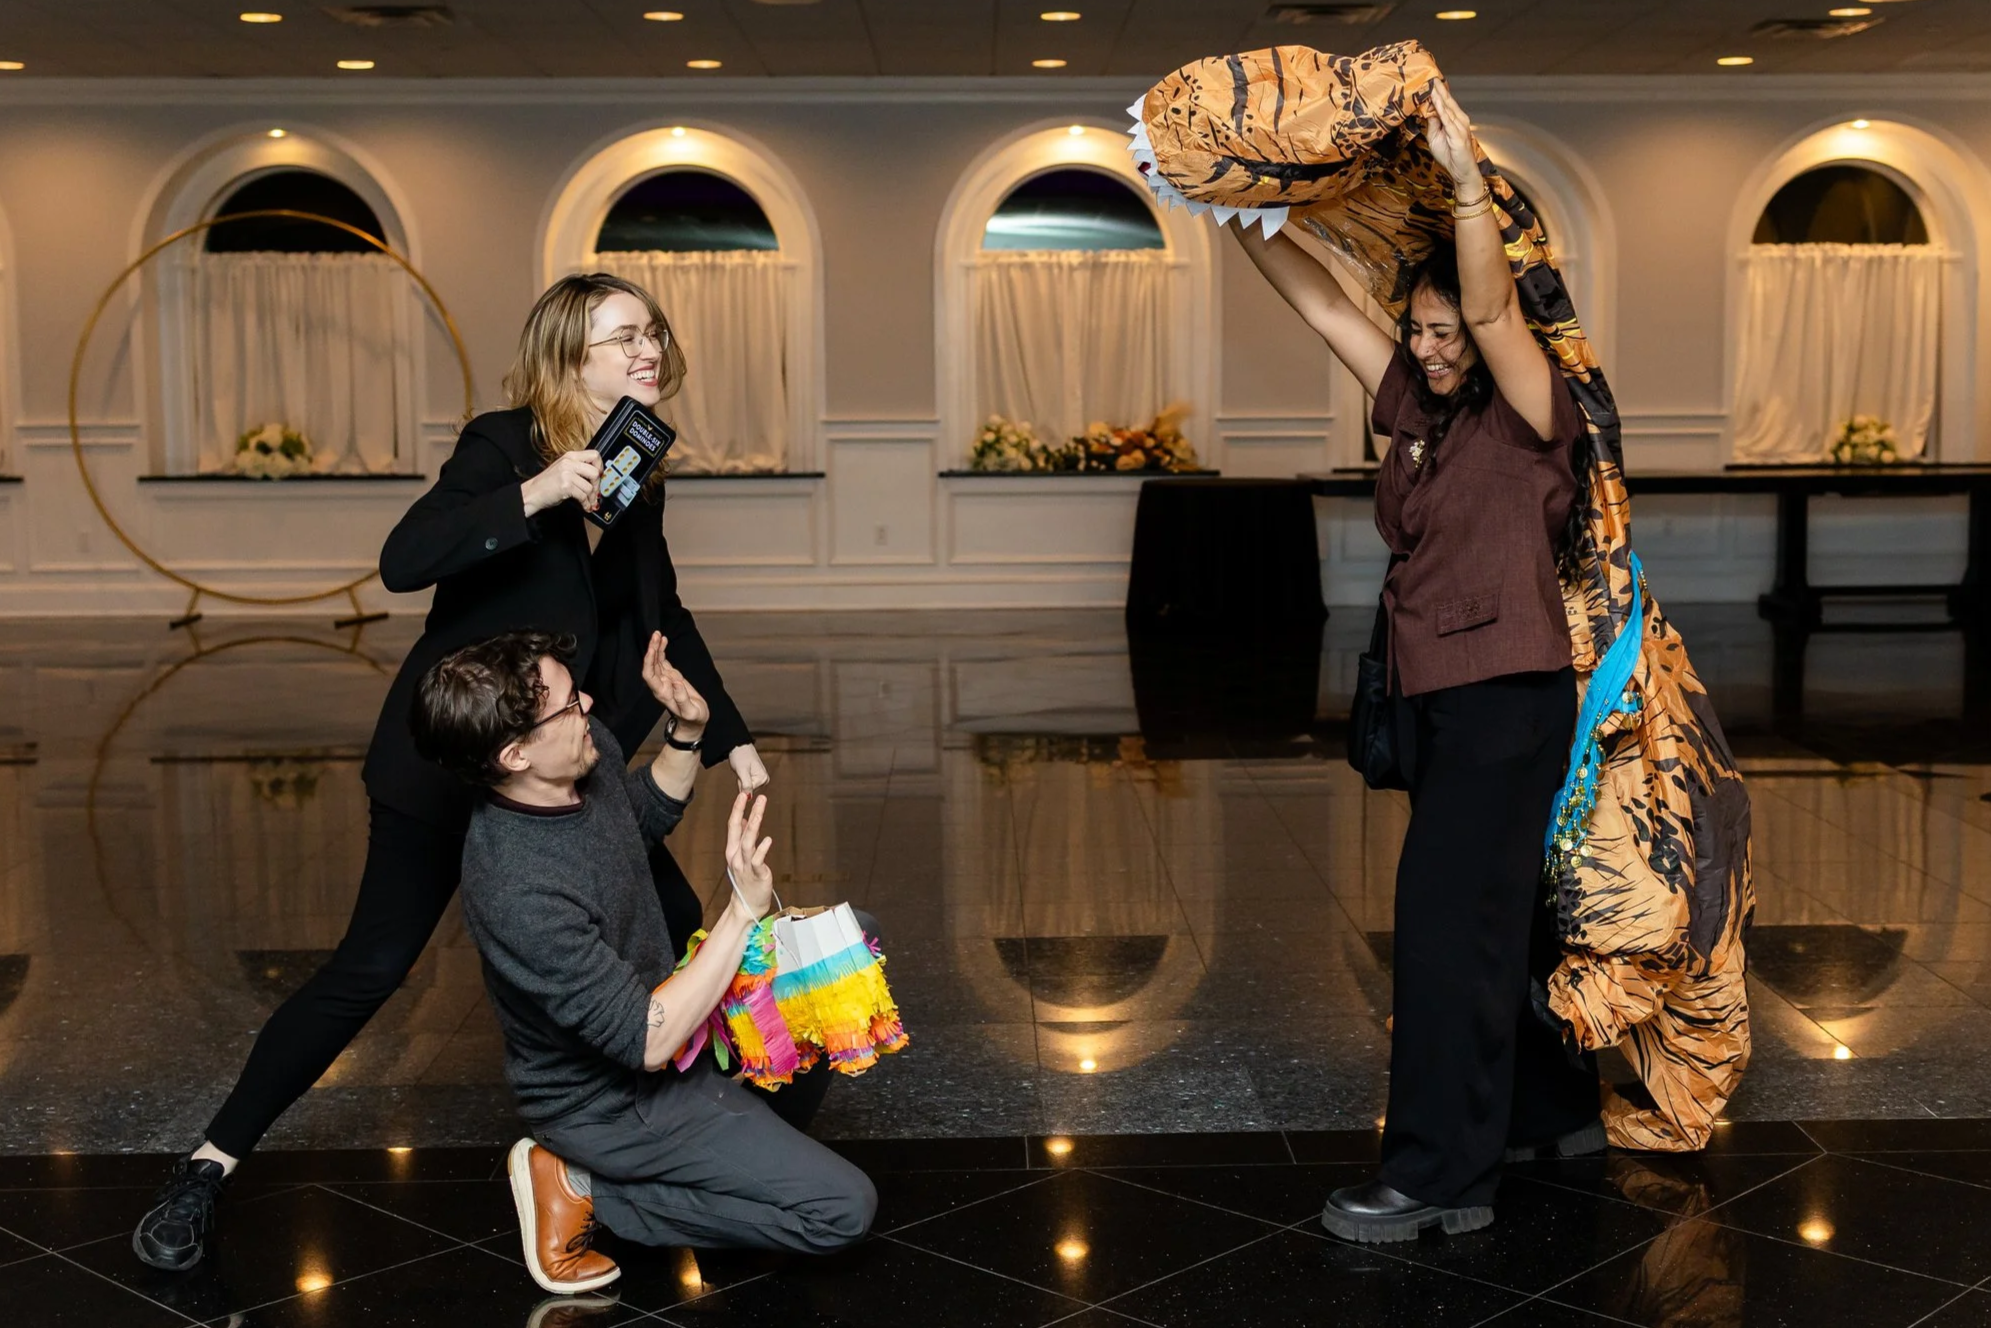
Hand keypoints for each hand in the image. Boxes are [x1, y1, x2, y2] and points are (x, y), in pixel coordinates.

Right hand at [521, 449, 603, 517]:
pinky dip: (586, 503)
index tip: (600, 476)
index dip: (600, 467)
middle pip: (595, 472)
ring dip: (592, 498)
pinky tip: (585, 506)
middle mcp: (569, 462)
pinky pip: (583, 496)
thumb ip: (578, 468)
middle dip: (598, 485)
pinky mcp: (565, 486)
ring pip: (590, 486)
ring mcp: (567, 473)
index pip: (594, 455)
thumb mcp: (564, 469)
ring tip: (590, 502)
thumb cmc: (547, 483)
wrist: (532, 493)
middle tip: (596, 493)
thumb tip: (597, 475)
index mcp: (570, 456)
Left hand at [641, 632, 708, 737]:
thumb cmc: (693, 718)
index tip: (652, 650)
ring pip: (656, 661)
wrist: (694, 722)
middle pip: (651, 665)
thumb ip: (682, 698)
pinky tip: (663, 641)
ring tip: (658, 634)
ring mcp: (665, 680)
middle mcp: (660, 685)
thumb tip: (676, 682)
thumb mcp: (690, 711)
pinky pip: (663, 662)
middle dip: (652, 650)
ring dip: (656, 648)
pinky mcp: (671, 676)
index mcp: (662, 693)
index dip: (649, 662)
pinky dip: (662, 651)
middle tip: (655, 635)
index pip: (649, 675)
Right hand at [723, 790, 774, 919]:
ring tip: (759, 812)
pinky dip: (762, 850)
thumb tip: (746, 820)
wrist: (746, 906)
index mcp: (733, 850)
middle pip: (738, 830)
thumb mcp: (742, 857)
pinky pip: (758, 861)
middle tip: (750, 796)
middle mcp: (736, 856)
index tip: (742, 794)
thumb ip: (743, 839)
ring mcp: (745, 866)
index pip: (733, 826)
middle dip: (743, 812)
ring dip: (753, 826)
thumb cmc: (746, 880)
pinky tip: (768, 839)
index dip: (737, 809)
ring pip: (748, 842)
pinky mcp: (757, 875)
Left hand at [728, 742, 768, 793]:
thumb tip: (749, 797)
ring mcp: (761, 778)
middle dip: (742, 783)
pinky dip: (743, 780)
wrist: (739, 746)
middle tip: (741, 772)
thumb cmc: (740, 756)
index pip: (749, 791)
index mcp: (763, 778)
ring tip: (742, 771)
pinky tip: (743, 772)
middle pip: (749, 790)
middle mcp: (765, 779)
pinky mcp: (757, 777)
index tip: (741, 775)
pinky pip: (748, 784)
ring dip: (742, 781)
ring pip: (747, 788)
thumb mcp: (742, 771)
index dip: (741, 785)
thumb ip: (746, 785)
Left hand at [1420, 80, 1481, 197]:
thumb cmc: (1450, 155)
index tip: (1428, 79)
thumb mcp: (1435, 137)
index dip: (1437, 91)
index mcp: (1454, 119)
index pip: (1444, 102)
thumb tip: (1427, 110)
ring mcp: (1460, 126)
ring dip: (1439, 95)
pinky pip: (1448, 120)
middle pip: (1447, 100)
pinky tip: (1436, 100)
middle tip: (1429, 74)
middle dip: (1438, 88)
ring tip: (1431, 83)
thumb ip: (1433, 123)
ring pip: (1447, 107)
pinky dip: (1442, 109)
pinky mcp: (1458, 135)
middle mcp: (1459, 119)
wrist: (1461, 172)